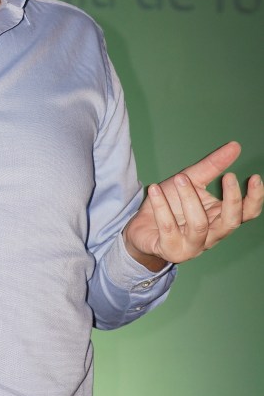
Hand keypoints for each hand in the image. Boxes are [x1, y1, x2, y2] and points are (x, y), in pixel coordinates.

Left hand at [123, 141, 263, 268]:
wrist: (142, 226)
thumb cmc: (171, 204)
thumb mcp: (191, 180)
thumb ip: (212, 166)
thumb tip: (236, 145)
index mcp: (219, 219)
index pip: (246, 214)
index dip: (254, 199)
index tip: (255, 178)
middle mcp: (210, 236)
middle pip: (230, 223)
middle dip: (232, 200)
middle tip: (228, 175)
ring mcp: (191, 246)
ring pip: (199, 225)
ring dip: (190, 199)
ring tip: (180, 178)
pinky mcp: (170, 250)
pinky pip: (168, 228)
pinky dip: (162, 206)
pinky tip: (155, 188)